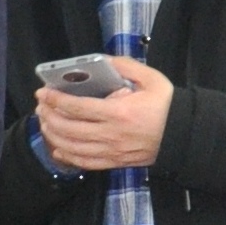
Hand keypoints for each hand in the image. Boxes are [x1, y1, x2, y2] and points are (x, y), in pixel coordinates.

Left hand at [37, 60, 171, 173]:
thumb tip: (102, 60)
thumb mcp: (151, 79)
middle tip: (42, 106)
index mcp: (119, 112)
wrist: (184, 135)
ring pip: (73, 148)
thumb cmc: (167, 107)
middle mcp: (111, 135)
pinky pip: (86, 163)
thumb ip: (125, 66)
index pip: (77, 107)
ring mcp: (112, 151)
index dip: (55, 100)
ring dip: (54, 136)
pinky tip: (58, 148)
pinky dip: (67, 157)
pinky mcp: (116, 162)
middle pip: (69, 129)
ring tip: (46, 123)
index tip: (43, 92)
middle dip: (49, 117)